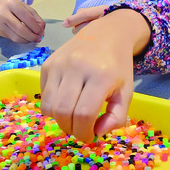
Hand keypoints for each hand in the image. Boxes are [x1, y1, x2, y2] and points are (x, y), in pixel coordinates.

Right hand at [0, 0, 45, 42]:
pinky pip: (12, 38)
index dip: (36, 27)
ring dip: (27, 40)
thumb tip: (42, 31)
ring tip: (33, 39)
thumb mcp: (25, 7)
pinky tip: (25, 38)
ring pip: (15, 37)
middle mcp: (3, 13)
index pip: (27, 18)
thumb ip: (35, 18)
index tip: (41, 32)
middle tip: (38, 38)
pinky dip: (21, 40)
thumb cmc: (12, 6)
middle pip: (20, 30)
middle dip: (32, 36)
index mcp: (12, 4)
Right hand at [40, 9, 150, 141]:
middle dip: (70, 129)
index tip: (89, 137)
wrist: (107, 32)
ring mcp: (59, 64)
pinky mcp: (47, 63)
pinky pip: (43, 95)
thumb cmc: (118, 66)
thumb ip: (117, 116)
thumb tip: (97, 133)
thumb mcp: (126, 92)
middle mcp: (77, 68)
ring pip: (49, 106)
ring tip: (72, 118)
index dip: (84, 132)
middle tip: (79, 130)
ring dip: (59, 120)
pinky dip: (52, 106)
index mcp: (101, 76)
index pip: (85, 114)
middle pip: (63, 112)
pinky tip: (66, 101)